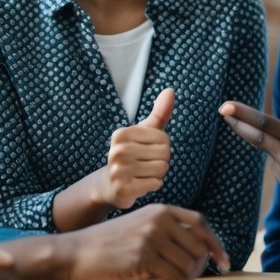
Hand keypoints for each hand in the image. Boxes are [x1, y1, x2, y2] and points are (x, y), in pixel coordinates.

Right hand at [53, 204, 230, 279]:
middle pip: (198, 247)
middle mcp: (159, 219)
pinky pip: (176, 277)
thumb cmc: (107, 247)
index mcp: (160, 209)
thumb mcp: (139, 229)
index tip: (224, 262)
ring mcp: (151, 236)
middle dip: (198, 269)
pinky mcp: (143, 256)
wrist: (74, 253)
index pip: (200, 222)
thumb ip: (165, 236)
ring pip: (190, 264)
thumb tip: (197, 258)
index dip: (216, 243)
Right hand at [96, 88, 174, 209]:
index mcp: (122, 134)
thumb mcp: (145, 132)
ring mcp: (118, 171)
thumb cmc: (132, 155)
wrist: (110, 185)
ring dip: (157, 175)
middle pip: (164, 155)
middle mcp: (117, 150)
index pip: (163, 139)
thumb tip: (170, 90)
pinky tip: (141, 184)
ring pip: (161, 170)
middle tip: (146, 165)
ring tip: (143, 175)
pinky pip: (155, 184)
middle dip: (161, 162)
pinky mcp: (123, 189)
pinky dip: (153, 185)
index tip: (148, 152)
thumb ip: (159, 113)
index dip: (162, 148)